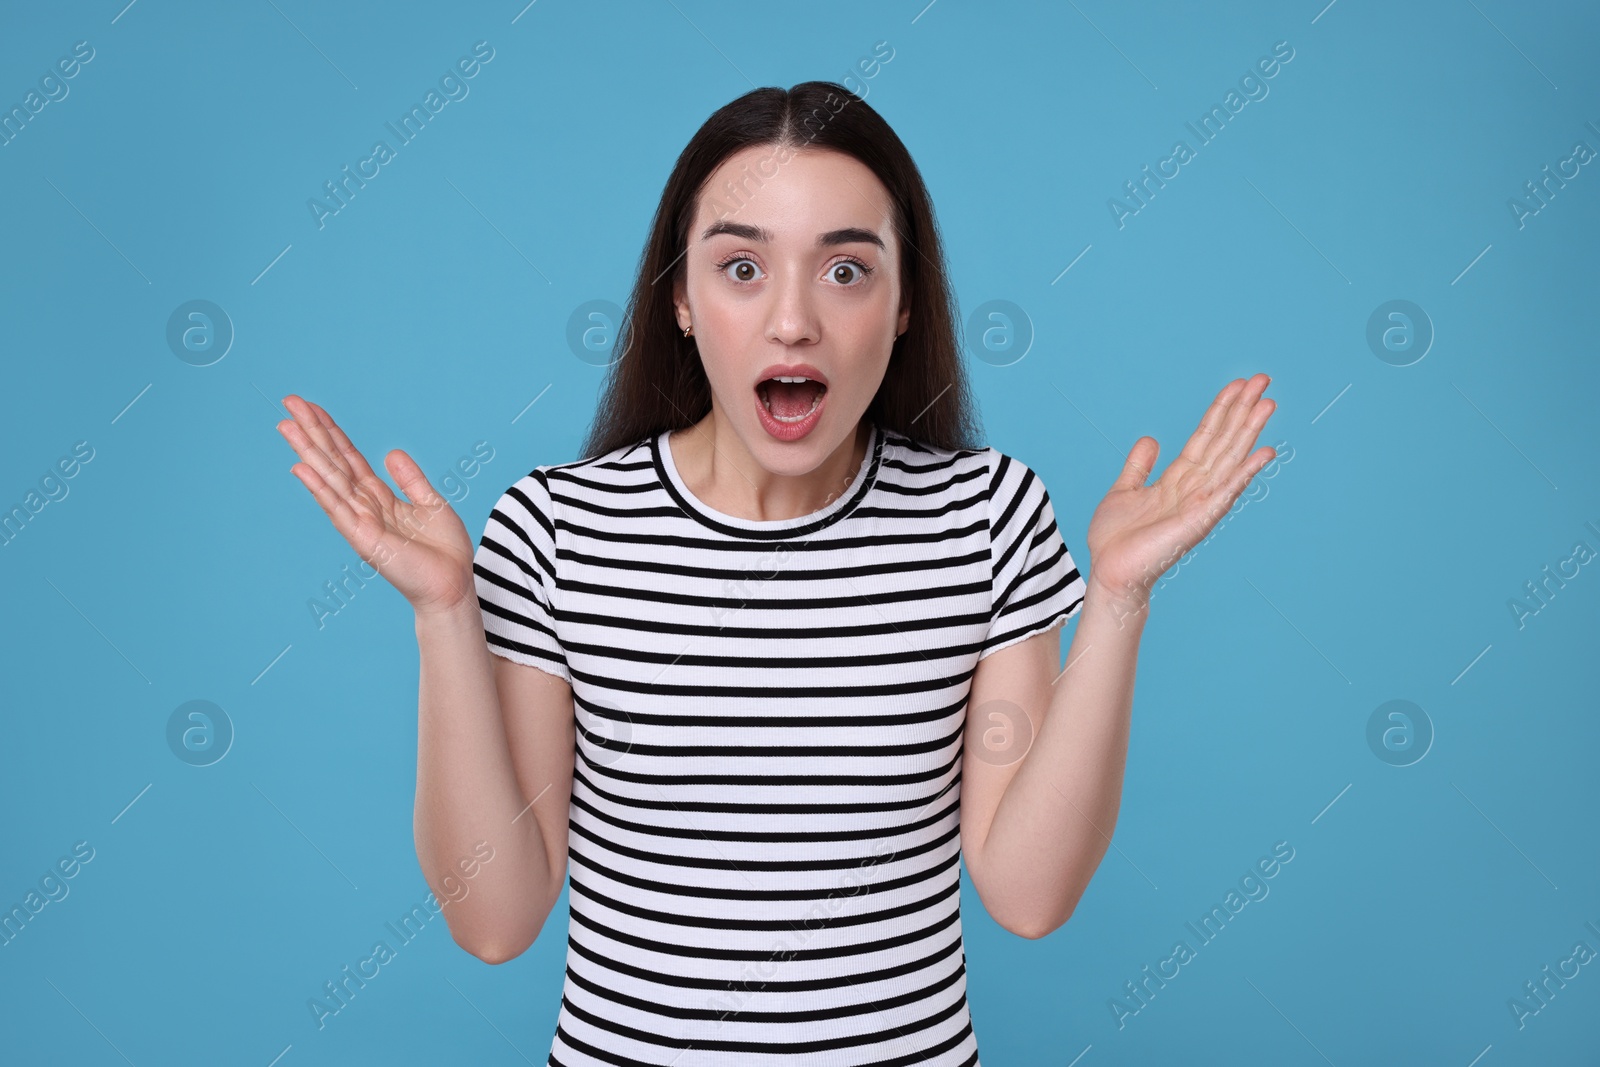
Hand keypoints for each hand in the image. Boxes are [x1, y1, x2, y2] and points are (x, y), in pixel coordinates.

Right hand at [277, 395, 476, 617]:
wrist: (452, 586)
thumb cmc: (444, 552)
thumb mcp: (431, 504)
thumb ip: (410, 480)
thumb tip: (391, 453)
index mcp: (379, 497)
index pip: (349, 457)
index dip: (332, 432)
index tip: (311, 407)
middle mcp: (364, 506)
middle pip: (334, 461)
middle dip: (313, 432)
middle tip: (288, 402)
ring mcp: (361, 522)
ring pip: (330, 478)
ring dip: (308, 451)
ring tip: (286, 425)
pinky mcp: (364, 539)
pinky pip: (338, 508)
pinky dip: (320, 488)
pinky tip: (301, 467)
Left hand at [1083, 374, 1277, 618]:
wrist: (1110, 572)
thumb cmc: (1116, 539)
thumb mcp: (1124, 491)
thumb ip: (1139, 466)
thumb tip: (1150, 439)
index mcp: (1178, 480)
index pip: (1205, 437)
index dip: (1221, 410)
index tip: (1239, 384)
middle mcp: (1194, 488)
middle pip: (1223, 441)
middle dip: (1242, 410)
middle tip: (1264, 380)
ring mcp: (1199, 503)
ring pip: (1229, 459)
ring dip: (1249, 432)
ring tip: (1268, 404)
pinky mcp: (1198, 521)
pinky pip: (1226, 492)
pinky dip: (1245, 472)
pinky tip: (1264, 453)